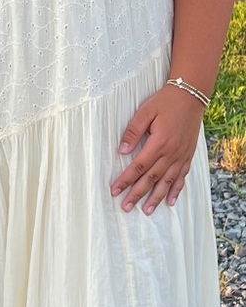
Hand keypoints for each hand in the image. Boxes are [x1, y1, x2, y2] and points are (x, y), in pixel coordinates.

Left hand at [111, 86, 204, 213]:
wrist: (191, 95)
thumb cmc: (165, 102)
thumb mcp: (145, 112)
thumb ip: (132, 132)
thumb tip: (121, 151)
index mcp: (159, 143)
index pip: (138, 167)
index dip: (125, 180)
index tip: (114, 191)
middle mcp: (171, 153)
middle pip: (151, 178)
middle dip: (137, 194)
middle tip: (125, 207)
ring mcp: (181, 155)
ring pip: (167, 181)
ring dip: (156, 197)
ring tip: (146, 211)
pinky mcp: (188, 155)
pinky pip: (182, 176)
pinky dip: (176, 190)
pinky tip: (170, 201)